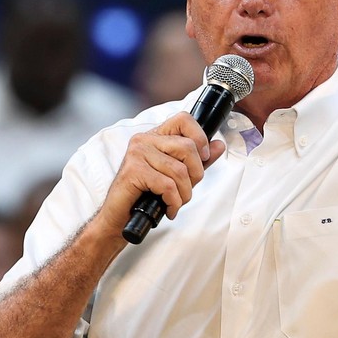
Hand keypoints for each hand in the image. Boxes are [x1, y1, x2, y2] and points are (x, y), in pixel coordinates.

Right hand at [90, 113, 225, 243]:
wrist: (119, 218)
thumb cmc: (145, 196)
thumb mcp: (177, 176)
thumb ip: (197, 160)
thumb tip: (218, 145)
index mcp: (155, 136)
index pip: (184, 119)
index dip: (200, 138)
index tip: (203, 158)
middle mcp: (144, 140)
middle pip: (188, 147)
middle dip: (195, 175)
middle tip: (186, 190)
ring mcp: (137, 153)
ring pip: (179, 170)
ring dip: (184, 194)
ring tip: (176, 202)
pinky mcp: (133, 170)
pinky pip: (167, 185)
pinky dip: (174, 201)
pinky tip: (168, 208)